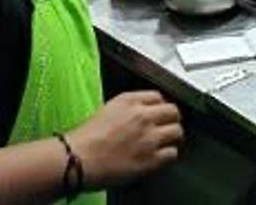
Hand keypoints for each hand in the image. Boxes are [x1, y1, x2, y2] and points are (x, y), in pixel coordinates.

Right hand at [67, 91, 182, 187]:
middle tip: (168, 125)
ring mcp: (149, 138)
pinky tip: (161, 155)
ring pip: (176, 131)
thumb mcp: (107, 109)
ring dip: (172, 136)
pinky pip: (172, 153)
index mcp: (130, 101)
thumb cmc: (85, 138)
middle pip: (173, 111)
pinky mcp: (150, 159)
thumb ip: (129, 107)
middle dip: (171, 118)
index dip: (160, 106)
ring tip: (167, 140)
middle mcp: (143, 116)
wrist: (78, 159)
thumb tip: (142, 111)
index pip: (158, 97)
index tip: (159, 112)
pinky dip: (168, 154)